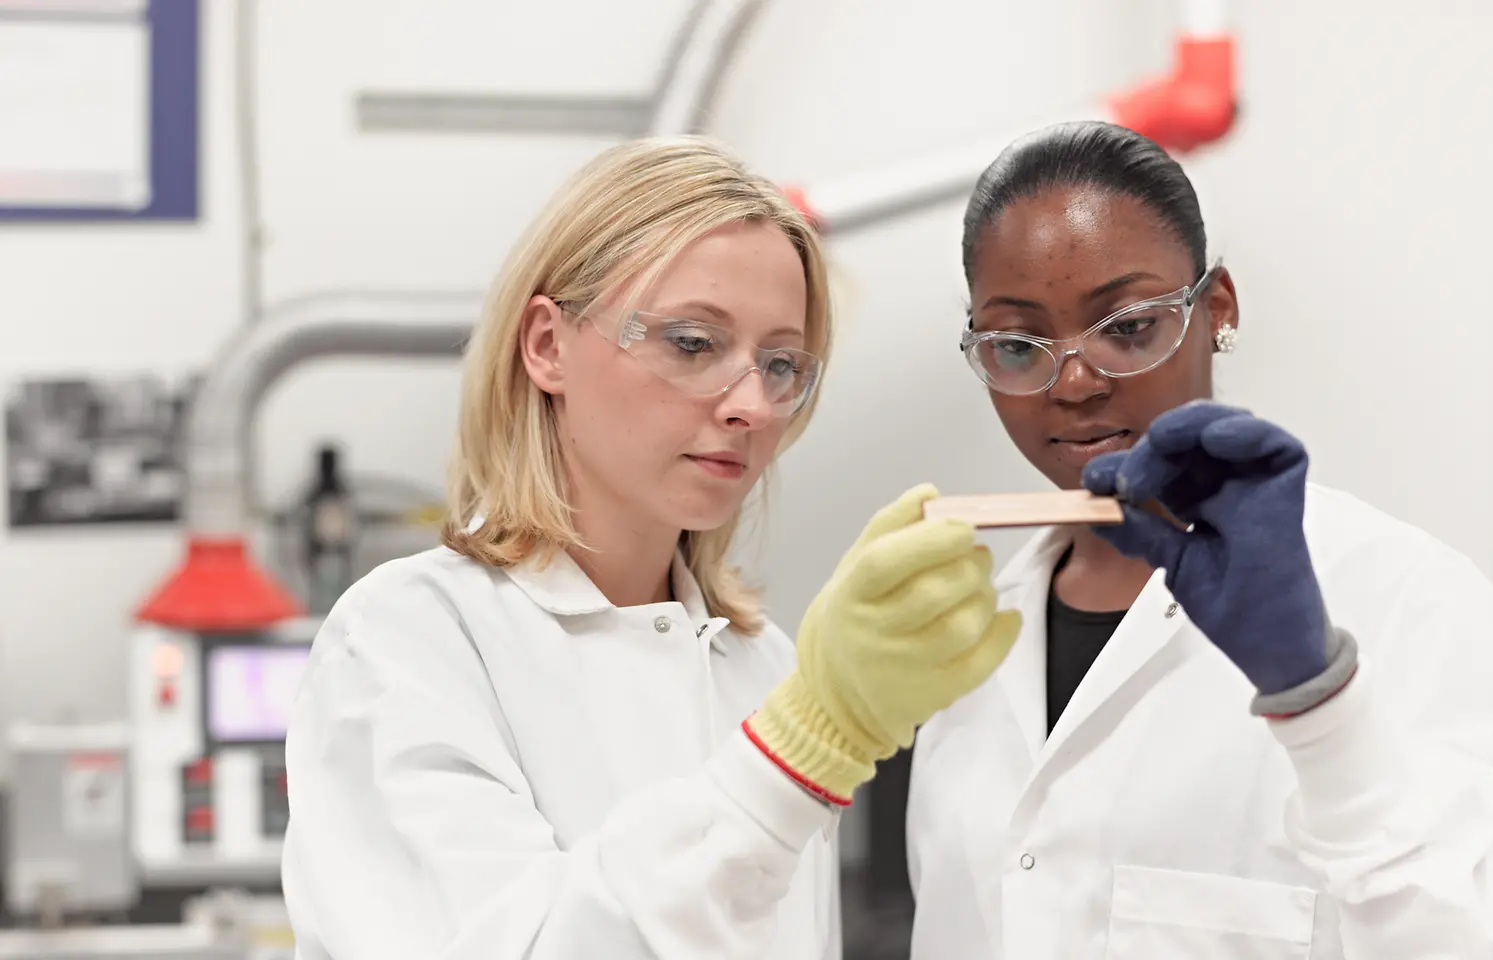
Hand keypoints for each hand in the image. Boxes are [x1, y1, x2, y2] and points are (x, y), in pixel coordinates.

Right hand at [745, 484, 1021, 803]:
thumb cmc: (857, 616)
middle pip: (932, 593)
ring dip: (985, 596)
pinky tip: (1004, 616)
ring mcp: (901, 670)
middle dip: (970, 565)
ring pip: (961, 626)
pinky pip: (980, 663)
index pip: (884, 562)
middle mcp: (870, 636)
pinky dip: (1003, 633)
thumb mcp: (856, 567)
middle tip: (977, 556)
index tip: (964, 527)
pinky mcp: (931, 696)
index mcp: (848, 595)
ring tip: (980, 587)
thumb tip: (929, 493)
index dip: (931, 540)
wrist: (840, 693)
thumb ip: (890, 526)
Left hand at [1081, 401, 1329, 697]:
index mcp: (1197, 500)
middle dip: (1151, 448)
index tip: (1094, 481)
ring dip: (1190, 427)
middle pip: (1188, 440)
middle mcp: (1226, 485)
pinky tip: (1215, 439)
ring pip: (1225, 427)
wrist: (1271, 647)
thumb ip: (1140, 532)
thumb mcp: (1173, 562)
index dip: (1126, 466)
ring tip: (1162, 444)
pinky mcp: (1287, 487)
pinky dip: (1245, 432)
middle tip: (1127, 479)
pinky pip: (1273, 444)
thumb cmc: (1233, 609)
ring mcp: (1256, 484)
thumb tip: (1095, 509)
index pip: (1159, 466)